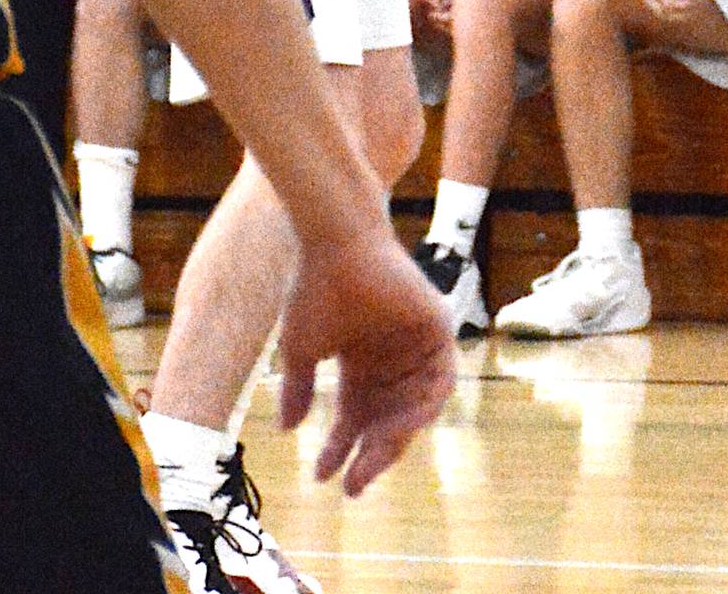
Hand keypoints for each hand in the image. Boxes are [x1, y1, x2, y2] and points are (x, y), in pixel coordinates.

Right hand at [279, 229, 454, 495]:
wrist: (337, 243)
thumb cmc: (315, 288)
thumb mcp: (301, 349)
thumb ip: (299, 388)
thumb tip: (287, 430)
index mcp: (359, 363)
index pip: (354, 417)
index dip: (339, 448)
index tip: (321, 477)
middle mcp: (389, 359)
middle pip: (385, 420)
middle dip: (370, 454)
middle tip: (354, 484)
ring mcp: (414, 346)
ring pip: (412, 409)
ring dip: (394, 438)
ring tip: (372, 459)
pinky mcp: (437, 330)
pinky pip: (440, 381)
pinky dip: (425, 406)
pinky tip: (402, 427)